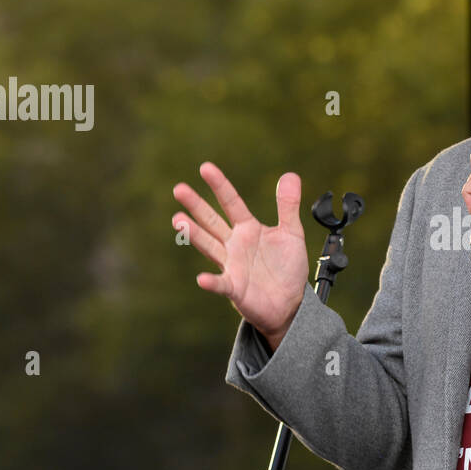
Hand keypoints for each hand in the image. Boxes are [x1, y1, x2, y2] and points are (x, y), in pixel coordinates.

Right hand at [172, 162, 309, 346]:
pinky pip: (221, 284)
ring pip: (209, 246)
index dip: (220, 185)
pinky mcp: (235, 288)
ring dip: (194, 234)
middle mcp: (234, 244)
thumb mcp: (292, 233)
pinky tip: (202, 279)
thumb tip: (290, 175)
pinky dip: (211, 282)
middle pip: (212, 221)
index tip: (205, 167)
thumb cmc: (287, 267)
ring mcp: (232, 265)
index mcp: (248, 228)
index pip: (232, 202)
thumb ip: (288, 206)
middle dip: (196, 205)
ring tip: (178, 220)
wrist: (289, 302)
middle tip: (179, 188)